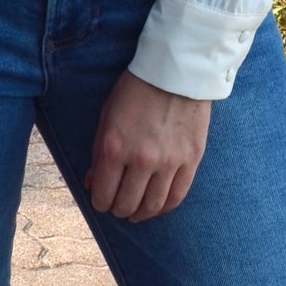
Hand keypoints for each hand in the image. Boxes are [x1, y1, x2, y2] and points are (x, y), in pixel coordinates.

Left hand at [85, 71, 210, 223]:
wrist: (176, 71)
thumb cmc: (135, 90)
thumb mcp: (106, 117)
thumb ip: (98, 153)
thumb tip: (94, 184)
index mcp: (114, 147)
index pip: (103, 195)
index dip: (100, 203)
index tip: (102, 201)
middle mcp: (141, 160)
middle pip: (126, 204)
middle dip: (118, 210)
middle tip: (118, 207)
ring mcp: (169, 162)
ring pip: (152, 206)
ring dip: (140, 214)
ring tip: (136, 212)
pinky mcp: (191, 160)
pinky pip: (177, 196)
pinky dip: (164, 208)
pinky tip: (157, 207)